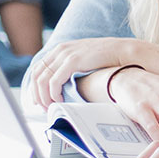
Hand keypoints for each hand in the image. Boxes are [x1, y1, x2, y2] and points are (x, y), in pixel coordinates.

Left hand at [25, 37, 148, 107]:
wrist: (123, 52)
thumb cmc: (107, 59)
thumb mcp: (84, 60)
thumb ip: (72, 67)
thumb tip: (64, 85)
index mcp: (61, 49)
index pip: (38, 69)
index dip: (35, 87)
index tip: (39, 100)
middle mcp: (60, 50)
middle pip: (36, 75)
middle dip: (37, 94)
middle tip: (44, 108)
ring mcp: (65, 55)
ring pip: (42, 80)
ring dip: (44, 97)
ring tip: (52, 107)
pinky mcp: (72, 61)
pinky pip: (54, 82)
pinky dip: (53, 94)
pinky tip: (60, 101)